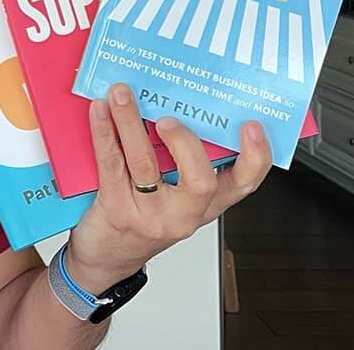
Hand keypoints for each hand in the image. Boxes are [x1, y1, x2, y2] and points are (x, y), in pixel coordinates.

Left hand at [65, 84, 271, 293]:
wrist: (104, 258)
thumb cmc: (140, 221)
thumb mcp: (174, 200)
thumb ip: (184, 164)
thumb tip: (177, 105)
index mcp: (203, 205)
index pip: (242, 184)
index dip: (254, 157)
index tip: (251, 126)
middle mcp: (182, 213)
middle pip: (200, 180)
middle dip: (186, 142)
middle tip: (169, 118)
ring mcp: (149, 215)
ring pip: (145, 162)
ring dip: (131, 122)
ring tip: (122, 94)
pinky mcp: (117, 210)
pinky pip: (111, 164)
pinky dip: (104, 132)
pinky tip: (99, 111)